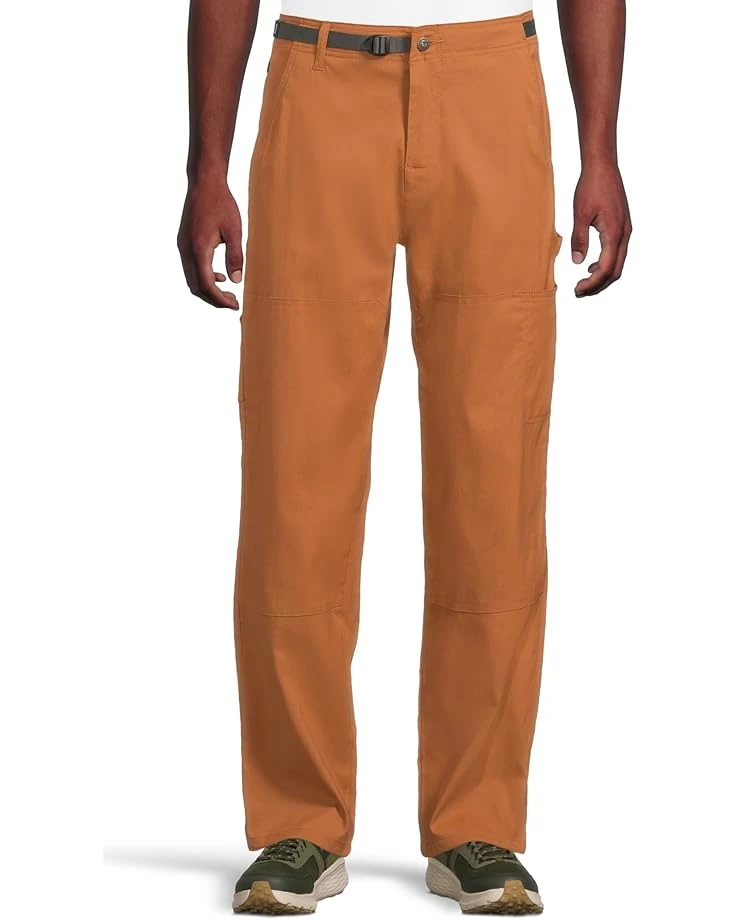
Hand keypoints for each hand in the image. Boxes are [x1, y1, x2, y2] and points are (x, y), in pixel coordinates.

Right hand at [178, 178, 242, 309]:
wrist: (204, 183)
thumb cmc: (221, 204)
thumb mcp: (234, 231)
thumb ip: (236, 257)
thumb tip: (236, 281)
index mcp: (199, 249)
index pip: (207, 285)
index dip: (220, 299)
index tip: (234, 305)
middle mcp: (186, 250)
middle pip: (196, 286)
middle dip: (214, 299)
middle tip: (233, 302)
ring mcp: (183, 247)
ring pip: (192, 279)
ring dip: (208, 289)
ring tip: (228, 293)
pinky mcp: (184, 243)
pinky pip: (191, 268)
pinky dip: (203, 277)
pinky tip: (220, 276)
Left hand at [571, 162, 631, 296]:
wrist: (603, 166)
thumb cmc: (590, 187)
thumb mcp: (580, 214)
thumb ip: (579, 239)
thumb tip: (578, 262)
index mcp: (614, 233)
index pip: (605, 269)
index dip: (592, 284)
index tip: (577, 290)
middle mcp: (624, 234)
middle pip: (615, 271)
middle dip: (598, 285)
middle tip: (579, 292)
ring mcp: (626, 231)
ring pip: (618, 263)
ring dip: (602, 276)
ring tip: (583, 283)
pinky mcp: (623, 226)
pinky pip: (617, 252)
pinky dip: (606, 264)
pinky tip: (591, 266)